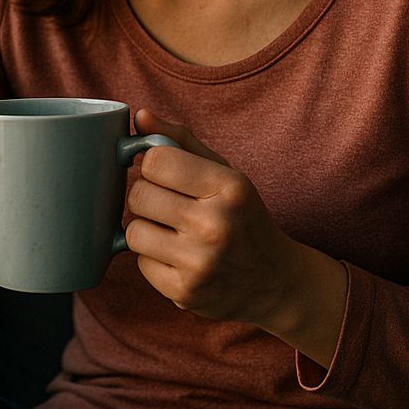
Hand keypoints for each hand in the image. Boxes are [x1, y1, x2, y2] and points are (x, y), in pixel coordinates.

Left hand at [125, 110, 335, 336]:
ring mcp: (199, 262)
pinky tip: (179, 258)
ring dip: (147, 230)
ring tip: (173, 232)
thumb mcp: (225, 174)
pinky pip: (140, 264)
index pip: (155, 160)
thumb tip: (139, 117)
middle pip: (138, 194)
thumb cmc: (243, 218)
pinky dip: (154, 259)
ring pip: (133, 231)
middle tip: (170, 205)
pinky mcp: (184, 292)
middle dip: (148, 197)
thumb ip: (181, 142)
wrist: (274, 282)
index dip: (155, 165)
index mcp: (229, 187)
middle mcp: (215, 224)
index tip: (167, 174)